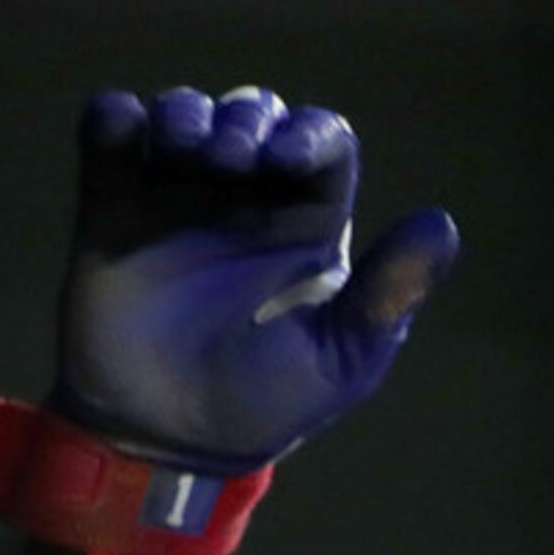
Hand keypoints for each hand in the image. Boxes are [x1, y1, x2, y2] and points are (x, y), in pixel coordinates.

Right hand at [53, 85, 458, 473]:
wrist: (171, 442)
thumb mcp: (341, 357)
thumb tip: (442, 224)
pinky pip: (111, 135)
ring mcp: (178, 197)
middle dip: (246, 118)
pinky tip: (123, 131)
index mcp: (309, 224)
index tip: (288, 157)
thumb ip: (388, 293)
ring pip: (186, 113)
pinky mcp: (113, 207)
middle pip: (256, 113)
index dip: (310, 131)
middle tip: (232, 160)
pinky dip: (114, 118)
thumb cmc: (268, 403)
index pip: (323, 143)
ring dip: (185, 112)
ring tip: (186, 151)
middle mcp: (246, 198)